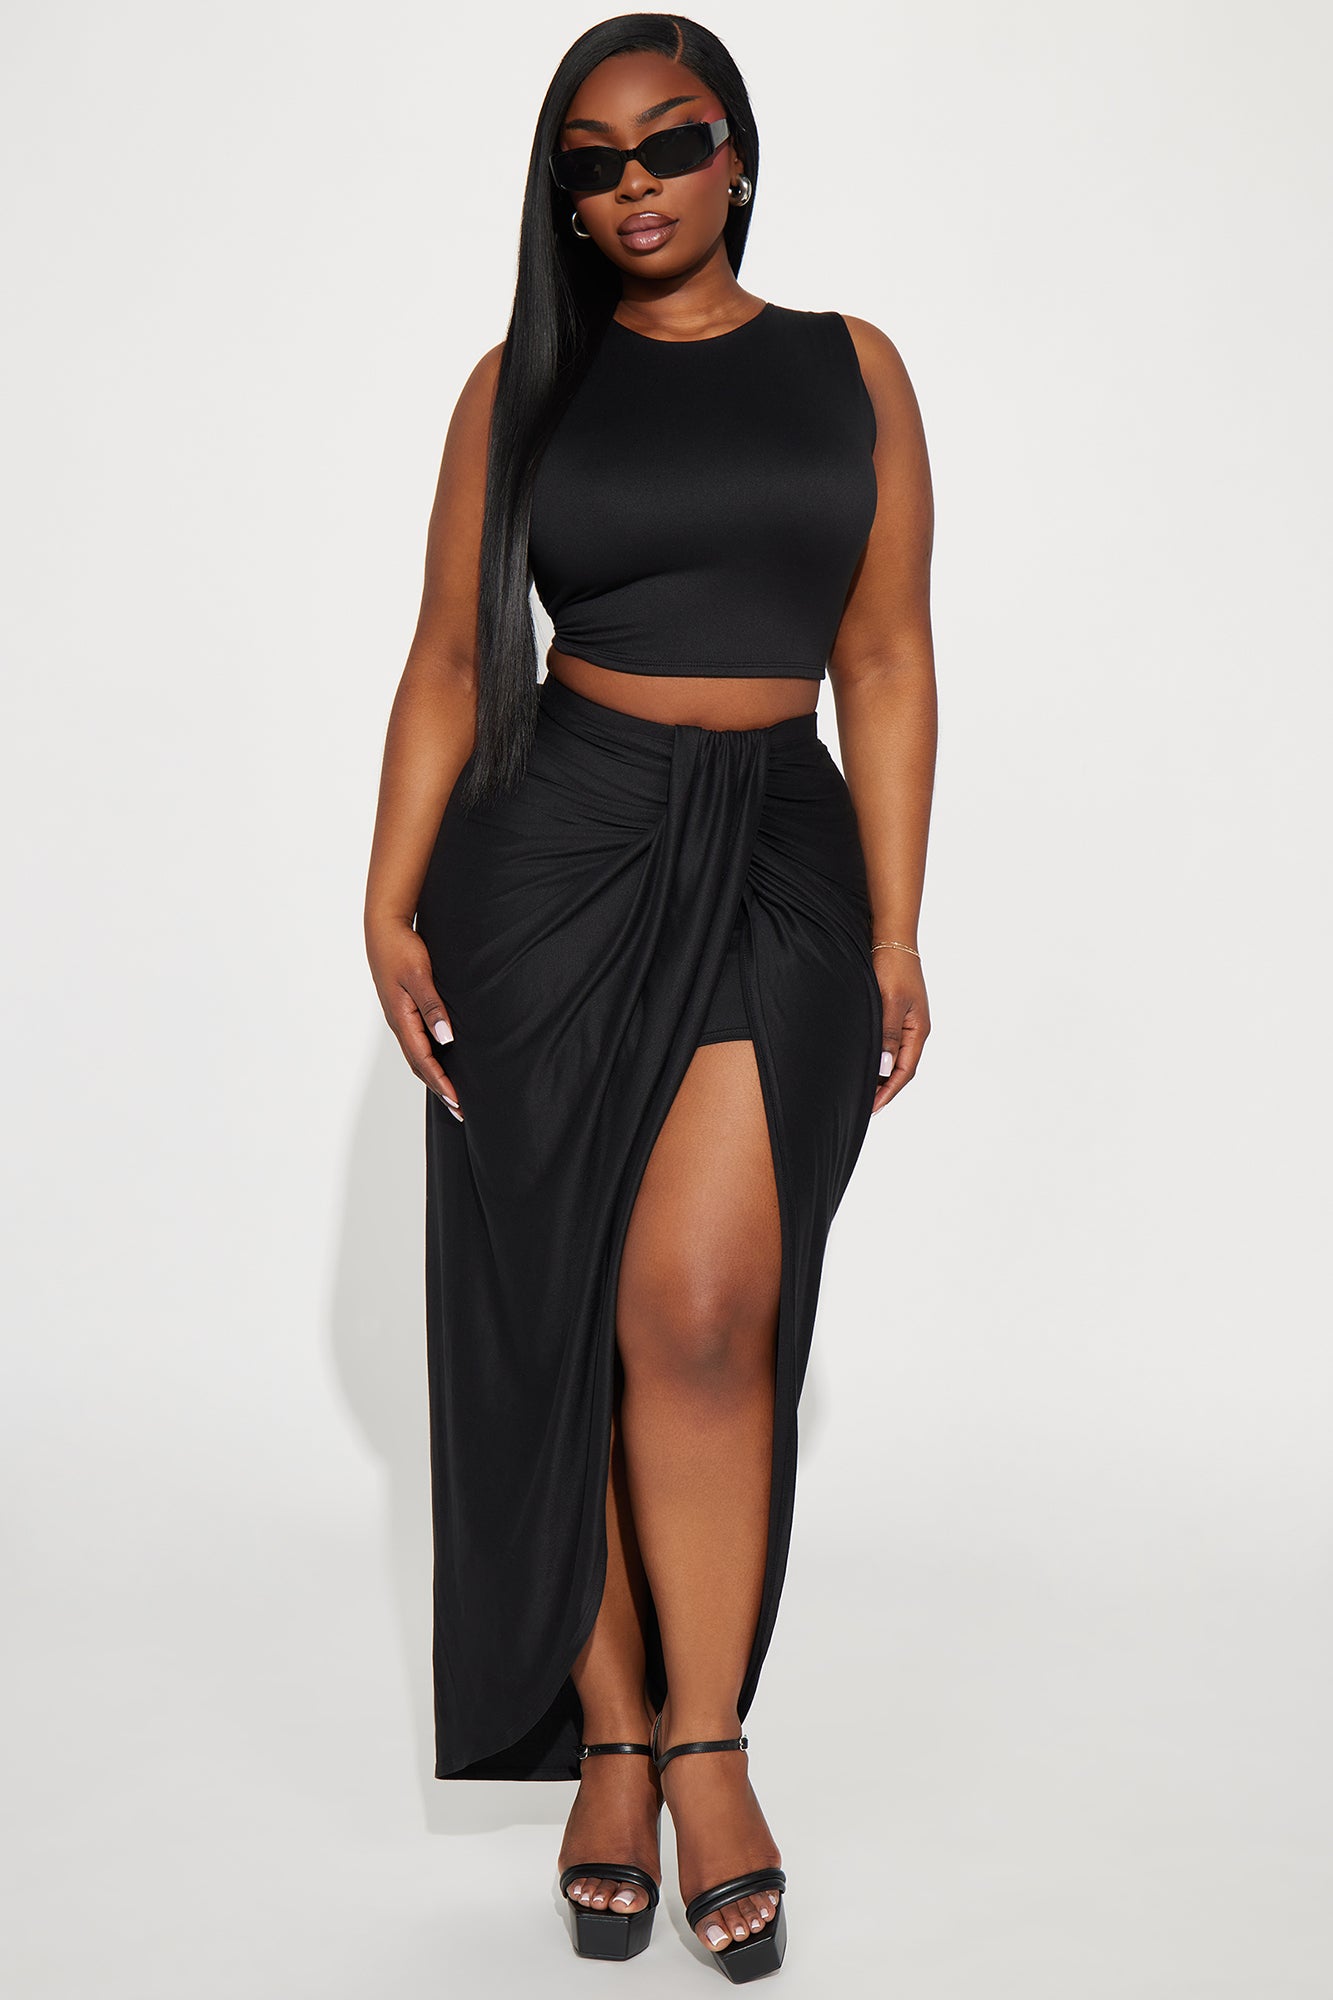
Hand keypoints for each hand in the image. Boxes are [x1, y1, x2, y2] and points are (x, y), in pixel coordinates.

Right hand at [366, 917, 463, 1120]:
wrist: (383, 927)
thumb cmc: (401, 948)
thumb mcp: (419, 975)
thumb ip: (432, 1006)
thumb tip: (446, 1039)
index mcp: (401, 1018)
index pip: (423, 1060)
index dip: (441, 1082)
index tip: (457, 1101)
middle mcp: (399, 1022)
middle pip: (419, 1065)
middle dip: (438, 1088)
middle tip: (459, 1109)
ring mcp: (400, 1016)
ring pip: (417, 1055)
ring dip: (434, 1076)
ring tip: (452, 1094)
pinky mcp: (403, 1009)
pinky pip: (417, 1041)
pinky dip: (429, 1059)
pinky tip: (442, 1060)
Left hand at [871, 950, 929, 1115]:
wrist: (891, 938)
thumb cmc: (892, 967)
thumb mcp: (890, 1002)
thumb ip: (888, 1035)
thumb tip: (885, 1068)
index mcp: (918, 1030)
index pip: (905, 1071)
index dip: (888, 1092)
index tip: (871, 1109)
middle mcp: (914, 1029)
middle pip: (901, 1068)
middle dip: (884, 1088)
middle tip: (862, 1105)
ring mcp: (905, 1021)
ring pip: (893, 1056)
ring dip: (880, 1074)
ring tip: (860, 1089)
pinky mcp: (894, 1012)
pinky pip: (887, 1043)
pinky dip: (876, 1056)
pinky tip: (863, 1060)